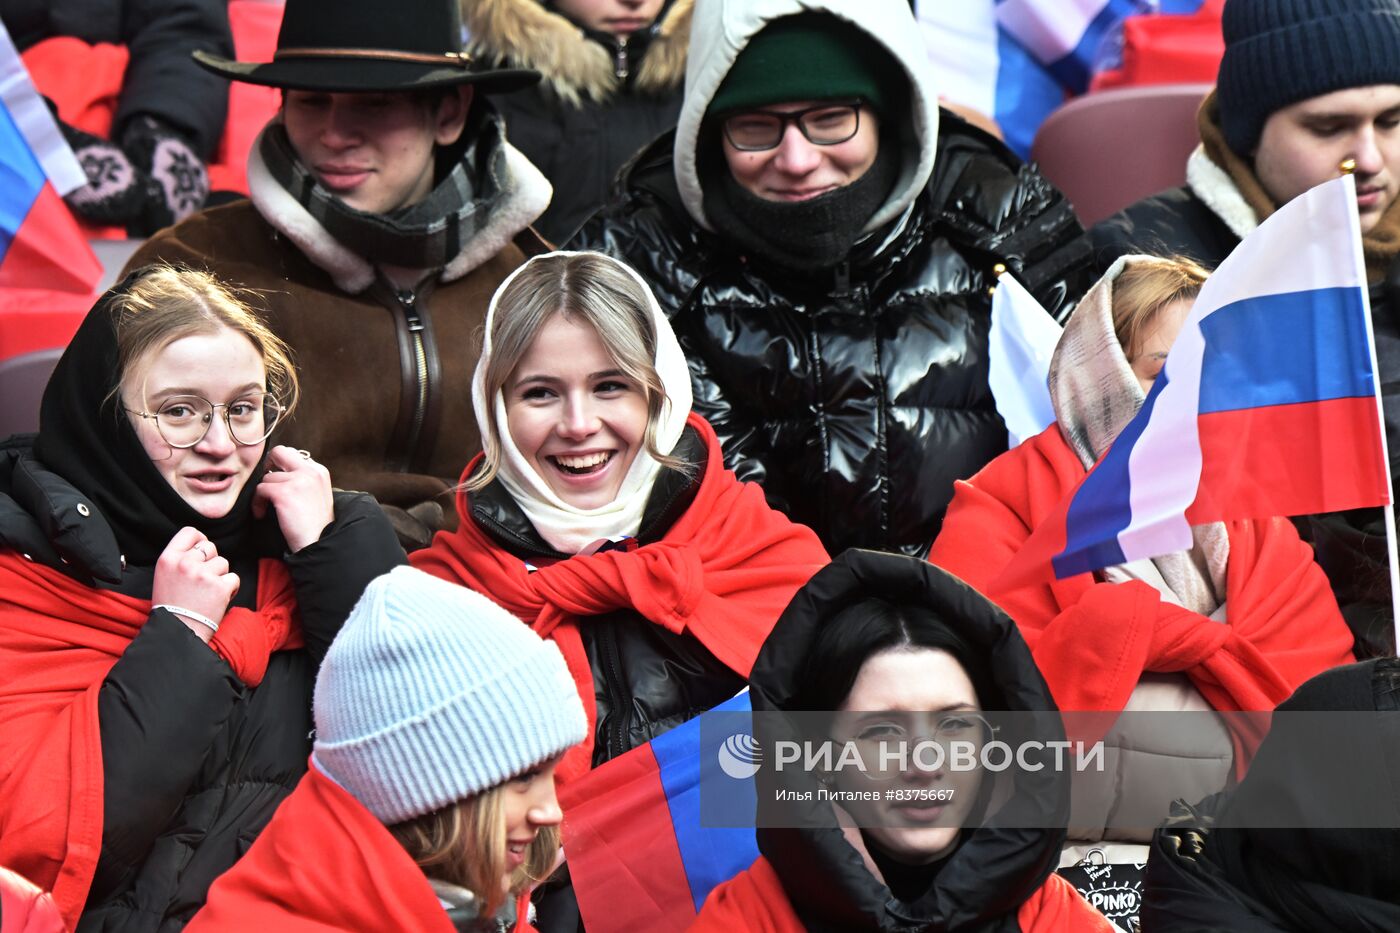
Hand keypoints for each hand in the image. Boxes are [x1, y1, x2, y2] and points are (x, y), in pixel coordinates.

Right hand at [152, 527, 239, 641]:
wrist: (177, 633)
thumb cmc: (172, 606)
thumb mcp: (164, 576)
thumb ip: (179, 559)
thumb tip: (201, 545)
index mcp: (167, 559)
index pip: (190, 532)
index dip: (200, 540)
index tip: (202, 551)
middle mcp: (185, 563)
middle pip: (210, 546)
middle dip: (211, 561)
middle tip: (202, 581)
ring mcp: (203, 574)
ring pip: (223, 563)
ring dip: (220, 576)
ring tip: (207, 593)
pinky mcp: (220, 586)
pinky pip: (234, 578)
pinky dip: (230, 589)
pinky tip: (218, 599)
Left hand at [254, 446, 333, 552]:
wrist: (318, 544)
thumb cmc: (315, 526)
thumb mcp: (317, 495)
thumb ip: (303, 480)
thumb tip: (280, 471)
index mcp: (320, 471)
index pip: (294, 455)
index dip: (282, 467)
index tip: (278, 482)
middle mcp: (311, 471)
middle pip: (280, 452)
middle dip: (268, 465)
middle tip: (267, 483)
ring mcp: (298, 480)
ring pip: (267, 477)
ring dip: (263, 493)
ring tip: (267, 509)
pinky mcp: (285, 492)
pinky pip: (260, 489)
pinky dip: (257, 503)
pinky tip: (261, 514)